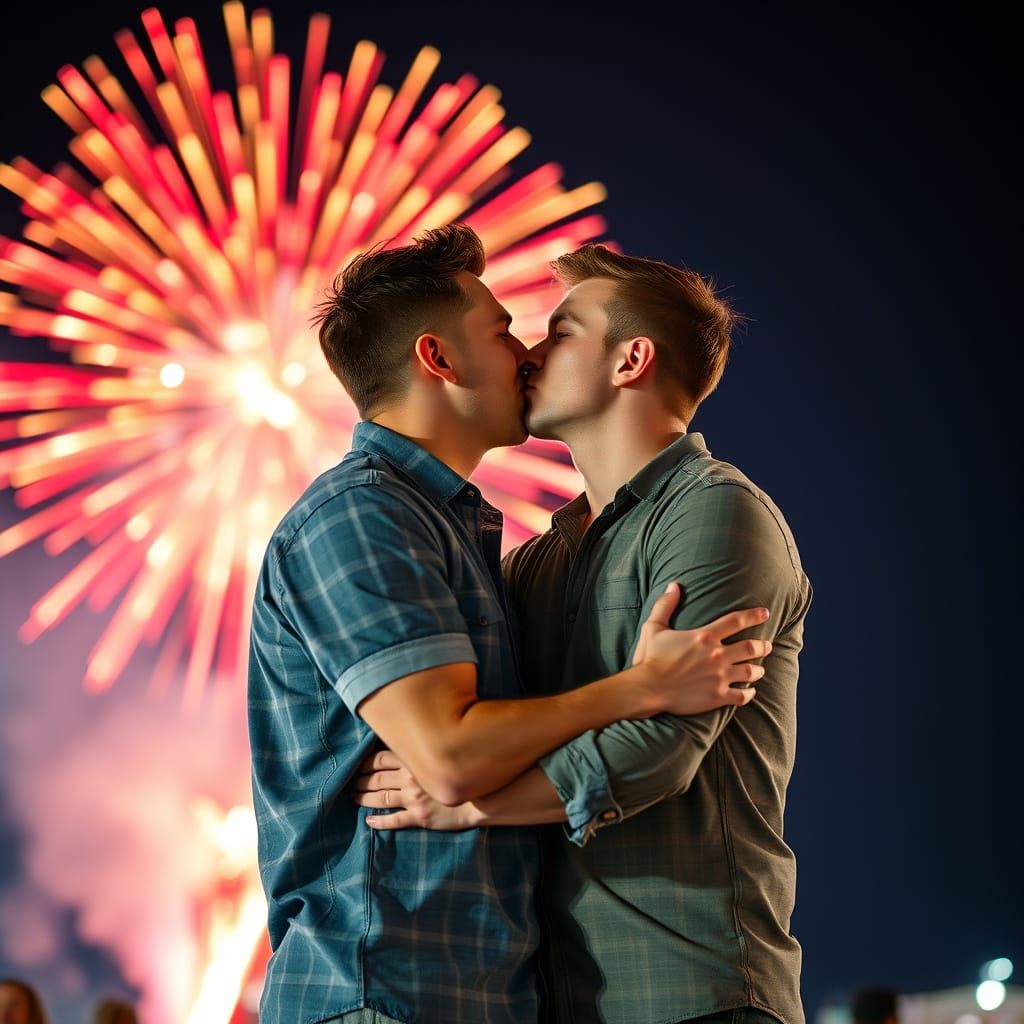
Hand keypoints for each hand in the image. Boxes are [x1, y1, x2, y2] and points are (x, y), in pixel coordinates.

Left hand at [353, 750, 480, 830]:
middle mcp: (411, 779)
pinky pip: (394, 820)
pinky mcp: (420, 817)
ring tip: (354, 798)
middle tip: (351, 782)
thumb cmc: (462, 771)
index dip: (365, 762)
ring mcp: (414, 800)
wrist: (482, 796)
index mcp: (415, 761)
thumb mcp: (439, 754)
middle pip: (377, 778)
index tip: (356, 765)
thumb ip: (421, 750)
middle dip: (361, 780)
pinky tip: (369, 821)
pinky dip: (379, 821)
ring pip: (381, 798)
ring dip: (365, 798)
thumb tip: (403, 743)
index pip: (380, 759)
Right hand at [633, 583, 770, 714]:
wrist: (647, 688)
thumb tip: (673, 586)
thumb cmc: (649, 657)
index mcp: (704, 636)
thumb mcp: (654, 627)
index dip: (754, 615)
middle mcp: (717, 655)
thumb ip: (665, 605)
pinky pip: (742, 695)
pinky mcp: (717, 696)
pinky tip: (749, 692)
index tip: (765, 613)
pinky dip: (749, 693)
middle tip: (767, 645)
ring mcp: (719, 677)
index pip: (736, 621)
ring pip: (750, 671)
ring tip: (759, 669)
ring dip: (758, 669)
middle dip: (763, 646)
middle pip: (751, 647)